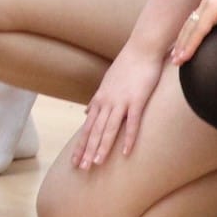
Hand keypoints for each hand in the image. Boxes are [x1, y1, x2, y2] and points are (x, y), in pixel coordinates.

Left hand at [74, 45, 165, 168]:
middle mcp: (107, 102)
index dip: (81, 144)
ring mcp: (121, 101)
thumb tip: (86, 112)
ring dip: (102, 147)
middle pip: (95, 130)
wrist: (141, 48)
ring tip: (97, 164)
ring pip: (109, 128)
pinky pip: (132, 122)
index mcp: (100, 99)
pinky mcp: (137, 100)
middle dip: (87, 150)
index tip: (74, 160)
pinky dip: (128, 137)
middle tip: (81, 168)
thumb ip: (97, 100)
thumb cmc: (127, 65)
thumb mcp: (107, 82)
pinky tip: (125, 152)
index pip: (87, 126)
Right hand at [170, 0, 216, 63]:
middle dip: (181, 44)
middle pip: (189, 27)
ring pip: (189, 23)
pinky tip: (185, 39)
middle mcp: (206, 3)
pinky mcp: (209, 3)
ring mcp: (206, 2)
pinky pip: (194, 19)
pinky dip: (188, 31)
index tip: (183, 59)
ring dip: (182, 38)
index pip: (198, 30)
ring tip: (175, 54)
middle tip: (175, 62)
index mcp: (213, 6)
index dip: (190, 45)